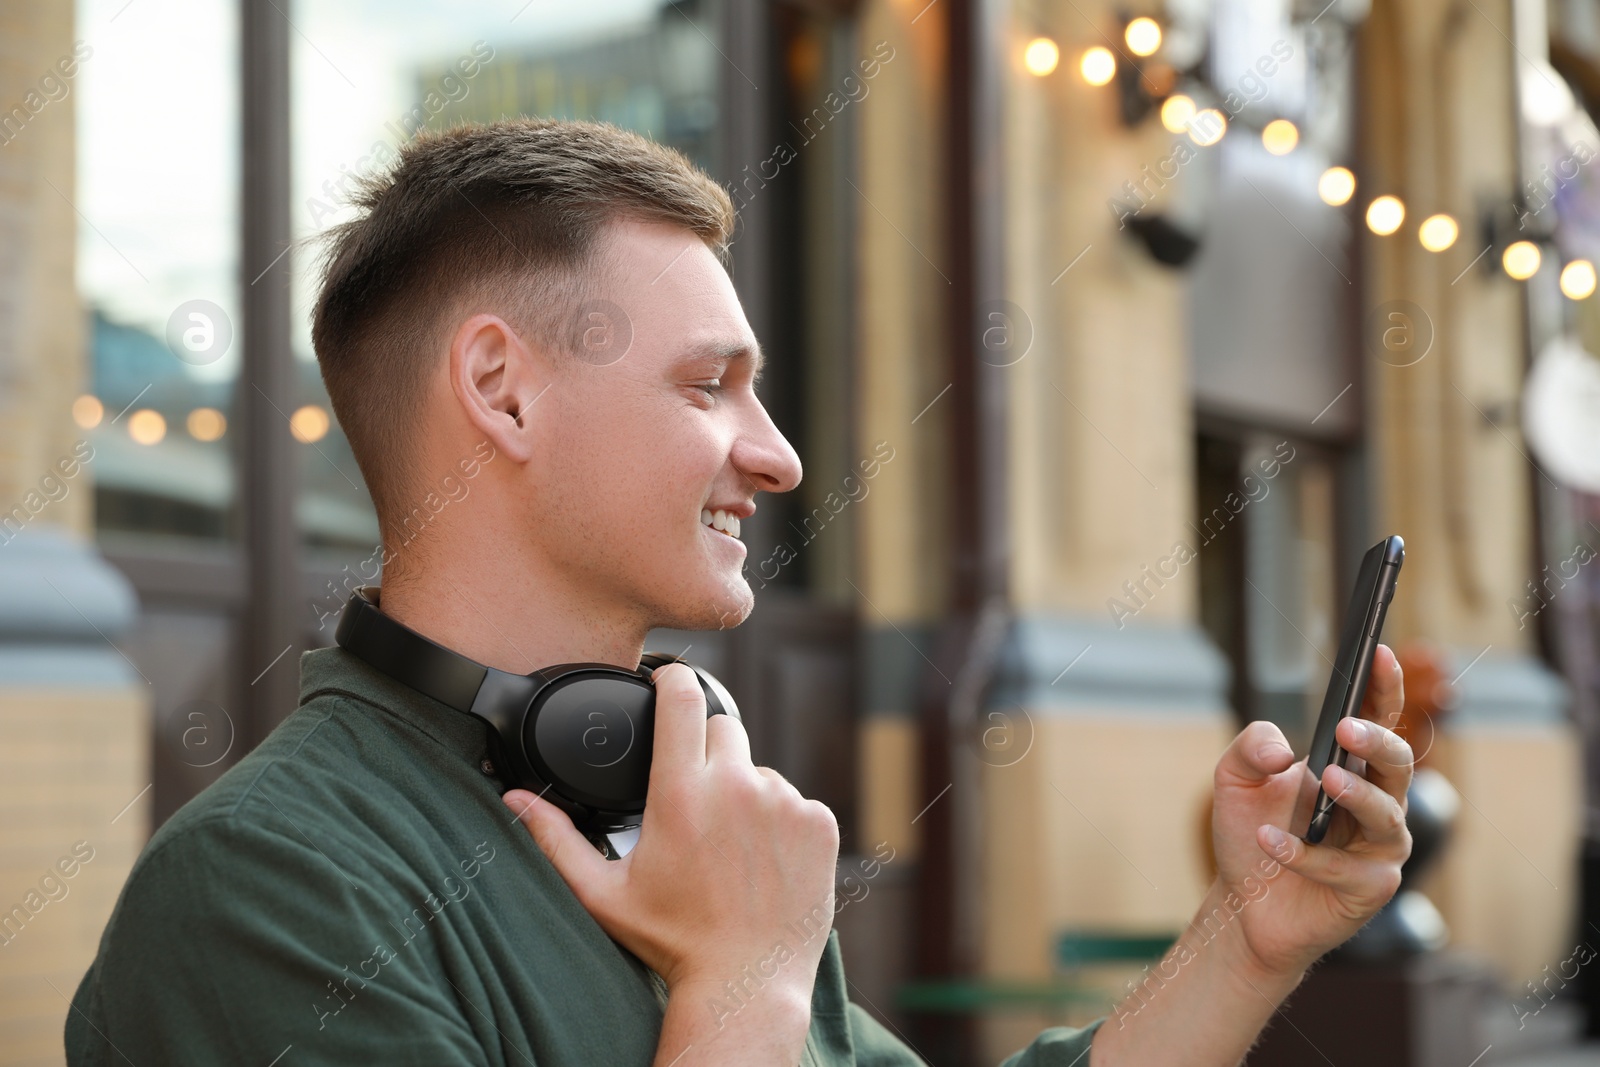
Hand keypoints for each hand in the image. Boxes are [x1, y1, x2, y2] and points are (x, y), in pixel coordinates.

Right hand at [504, 663, 840, 1000]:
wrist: (746, 983)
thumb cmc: (673, 941)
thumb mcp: (603, 893)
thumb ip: (556, 839)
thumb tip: (514, 800)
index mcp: (680, 795)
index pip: (682, 698)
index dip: (673, 677)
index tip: (667, 679)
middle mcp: (736, 788)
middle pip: (722, 728)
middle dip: (706, 751)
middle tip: (695, 801)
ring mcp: (784, 803)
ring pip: (759, 770)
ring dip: (744, 793)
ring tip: (730, 848)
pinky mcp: (819, 822)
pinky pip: (795, 801)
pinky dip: (781, 821)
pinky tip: (764, 862)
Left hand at [1209, 644, 1413, 978]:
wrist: (1243, 903)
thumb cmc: (1251, 832)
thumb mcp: (1234, 780)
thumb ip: (1250, 747)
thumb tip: (1283, 751)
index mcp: (1352, 767)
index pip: (1379, 720)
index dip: (1385, 687)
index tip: (1377, 653)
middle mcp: (1377, 803)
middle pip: (1398, 763)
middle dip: (1377, 741)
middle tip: (1345, 728)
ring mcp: (1378, 848)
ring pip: (1386, 816)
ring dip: (1356, 795)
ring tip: (1325, 780)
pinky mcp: (1368, 890)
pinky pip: (1342, 868)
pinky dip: (1303, 853)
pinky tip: (1270, 840)